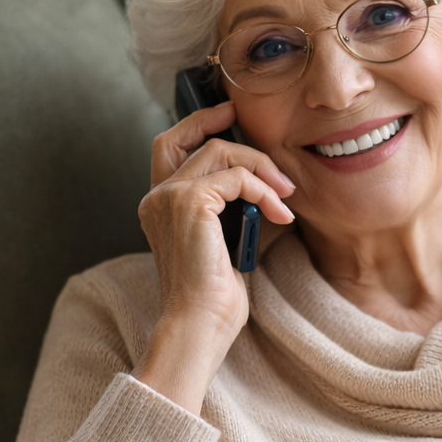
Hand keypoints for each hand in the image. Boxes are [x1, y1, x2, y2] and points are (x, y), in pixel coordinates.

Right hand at [133, 101, 295, 412]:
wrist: (200, 324)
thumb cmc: (214, 297)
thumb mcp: (223, 242)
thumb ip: (230, 209)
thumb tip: (262, 184)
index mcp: (159, 207)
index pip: (168, 148)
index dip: (196, 126)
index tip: (228, 117)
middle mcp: (156, 198)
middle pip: (186, 138)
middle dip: (218, 124)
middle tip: (251, 128)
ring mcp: (169, 198)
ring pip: (219, 152)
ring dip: (260, 168)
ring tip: (285, 194)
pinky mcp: (189, 203)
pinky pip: (236, 178)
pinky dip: (264, 190)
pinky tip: (281, 212)